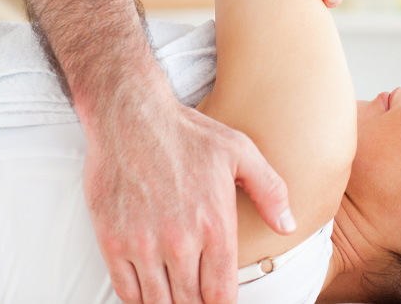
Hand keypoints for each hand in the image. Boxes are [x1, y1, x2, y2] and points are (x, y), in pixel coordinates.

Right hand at [85, 93, 293, 303]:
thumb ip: (270, 191)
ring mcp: (143, 244)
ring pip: (158, 303)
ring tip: (175, 295)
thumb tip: (287, 225)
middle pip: (190, 303)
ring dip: (168, 303)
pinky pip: (126, 291)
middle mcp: (180, 241)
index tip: (218, 300)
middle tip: (196, 297)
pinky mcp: (112, 240)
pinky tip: (148, 289)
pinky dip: (139, 298)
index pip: (221, 295)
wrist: (130, 115)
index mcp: (215, 226)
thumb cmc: (186, 132)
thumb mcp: (240, 151)